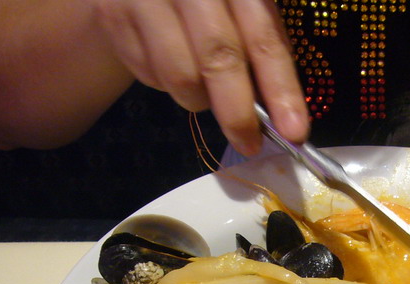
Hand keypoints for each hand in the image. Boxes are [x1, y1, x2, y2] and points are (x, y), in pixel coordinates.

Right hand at [92, 0, 309, 154]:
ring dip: (198, 99)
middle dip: (238, 112)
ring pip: (180, 76)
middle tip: (249, 143)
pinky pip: (149, 75)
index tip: (294, 132)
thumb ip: (262, 48)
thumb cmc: (208, 1)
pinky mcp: (115, 14)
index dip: (281, 89)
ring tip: (203, 88)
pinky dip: (166, 85)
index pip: (263, 38)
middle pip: (218, 58)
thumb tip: (284, 115)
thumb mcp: (243, 8)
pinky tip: (169, 64)